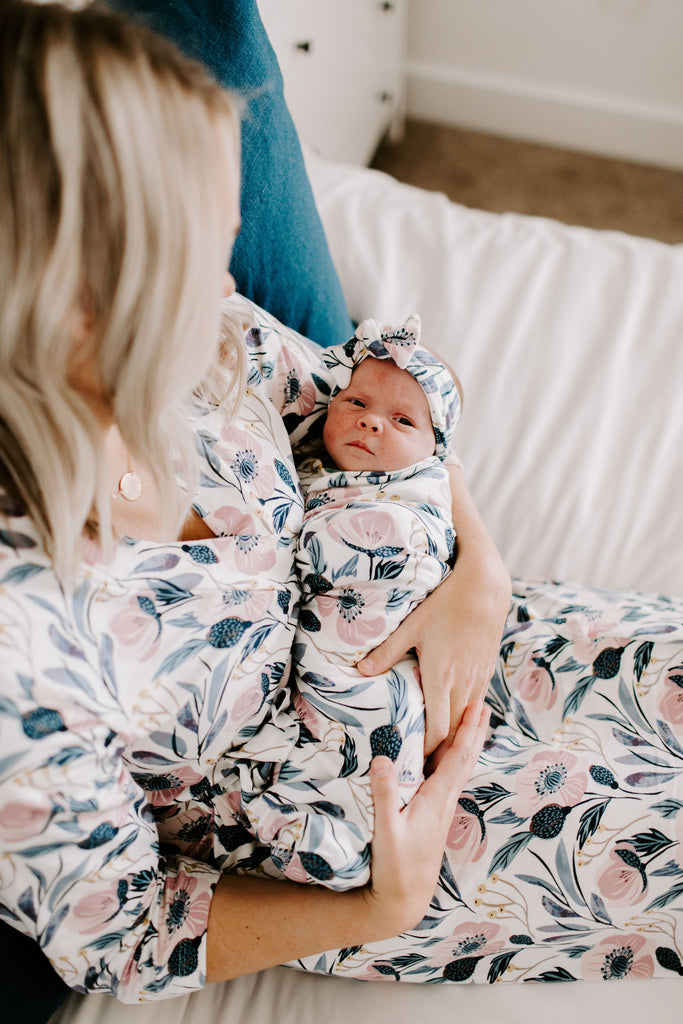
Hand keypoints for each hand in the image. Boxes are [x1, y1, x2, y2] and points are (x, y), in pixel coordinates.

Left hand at [357, 463, 509, 755]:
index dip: (427, 753)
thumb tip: (360, 670)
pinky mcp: (487, 669)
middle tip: (425, 772)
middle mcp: (462, 683)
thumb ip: (387, 651)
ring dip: (455, 738)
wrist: (486, 588)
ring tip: (440, 756)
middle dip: (441, 753)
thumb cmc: (445, 604)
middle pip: (454, 732)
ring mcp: (478, 677)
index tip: (415, 768)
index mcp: (441, 678)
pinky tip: (459, 724)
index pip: (437, 730)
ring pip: (467, 719)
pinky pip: (477, 702)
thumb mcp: (411, 626)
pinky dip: (467, 718)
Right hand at [362, 700, 489, 936]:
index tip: (476, 707)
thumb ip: (385, 796)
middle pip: (465, 760)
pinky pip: (449, 779)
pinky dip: (455, 760)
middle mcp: (444, 802)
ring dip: (467, 744)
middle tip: (482, 704)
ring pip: (459, 769)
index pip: (457, 759)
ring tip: (473, 723)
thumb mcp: (386, 832)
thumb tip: (383, 759)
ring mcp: (441, 810)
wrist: (403, 900)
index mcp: (436, 801)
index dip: (467, 732)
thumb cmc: (395, 868)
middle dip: (474, 731)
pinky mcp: (434, 816)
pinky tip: (450, 757)